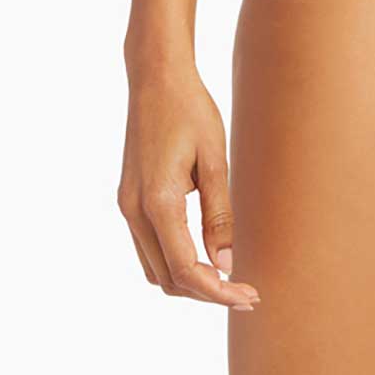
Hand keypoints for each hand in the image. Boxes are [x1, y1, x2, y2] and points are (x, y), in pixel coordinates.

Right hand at [117, 61, 259, 310]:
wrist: (156, 77)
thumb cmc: (190, 109)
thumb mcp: (215, 158)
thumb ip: (219, 214)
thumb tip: (225, 264)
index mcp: (158, 202)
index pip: (186, 269)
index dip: (217, 292)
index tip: (248, 297)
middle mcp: (134, 211)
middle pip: (167, 279)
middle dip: (205, 292)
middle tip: (245, 291)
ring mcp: (127, 206)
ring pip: (155, 268)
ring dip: (188, 281)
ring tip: (227, 277)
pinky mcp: (128, 199)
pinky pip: (149, 248)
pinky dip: (174, 261)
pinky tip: (202, 254)